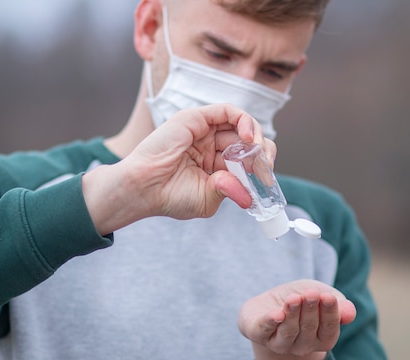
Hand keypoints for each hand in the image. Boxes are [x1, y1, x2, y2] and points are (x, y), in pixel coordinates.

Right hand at [83, 104, 275, 234]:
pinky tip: (248, 137)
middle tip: (266, 165)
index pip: (246, 157)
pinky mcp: (196, 118)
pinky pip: (228, 111)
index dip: (260, 164)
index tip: (266, 178)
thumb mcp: (208, 199)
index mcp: (214, 164)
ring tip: (258, 152)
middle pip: (247, 139)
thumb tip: (250, 195)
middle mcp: (211, 145)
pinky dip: (244, 120)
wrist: (143, 188)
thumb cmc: (169, 196)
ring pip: (241, 124)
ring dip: (256, 135)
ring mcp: (204, 131)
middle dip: (262, 151)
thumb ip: (230, 192)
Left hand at [238, 279, 356, 359]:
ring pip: (288, 331)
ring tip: (294, 298)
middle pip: (309, 329)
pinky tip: (276, 314)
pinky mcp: (258, 334)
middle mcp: (302, 346)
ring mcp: (280, 343)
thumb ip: (337, 303)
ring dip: (292, 314)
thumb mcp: (320, 294)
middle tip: (310, 293)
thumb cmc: (300, 300)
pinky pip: (264, 330)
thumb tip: (351, 313)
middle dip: (310, 309)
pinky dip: (270, 322)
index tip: (328, 296)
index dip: (330, 313)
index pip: (329, 329)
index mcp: (321, 338)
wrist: (267, 304)